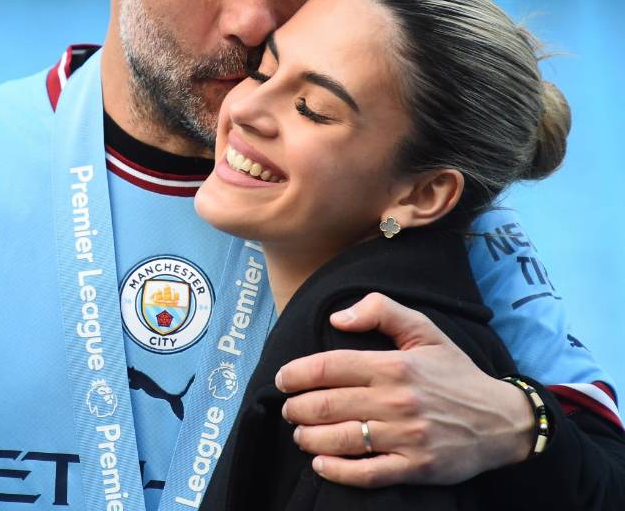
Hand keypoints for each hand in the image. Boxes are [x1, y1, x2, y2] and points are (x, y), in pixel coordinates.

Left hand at [275, 292, 533, 487]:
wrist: (503, 421)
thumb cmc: (456, 374)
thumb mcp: (425, 330)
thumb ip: (381, 311)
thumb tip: (338, 316)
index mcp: (394, 366)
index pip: (328, 367)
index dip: (296, 374)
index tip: (282, 379)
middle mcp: (397, 401)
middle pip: (326, 405)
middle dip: (296, 408)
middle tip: (289, 409)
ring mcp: (406, 437)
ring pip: (340, 439)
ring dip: (308, 438)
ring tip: (300, 434)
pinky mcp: (416, 467)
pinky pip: (366, 473)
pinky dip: (336, 470)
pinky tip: (320, 464)